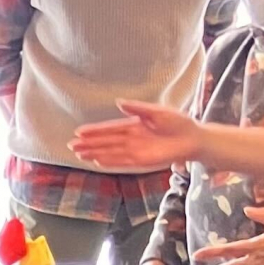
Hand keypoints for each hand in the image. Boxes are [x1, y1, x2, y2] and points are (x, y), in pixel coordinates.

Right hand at [73, 102, 208, 171]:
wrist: (192, 138)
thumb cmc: (178, 122)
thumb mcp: (157, 111)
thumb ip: (137, 108)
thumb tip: (118, 102)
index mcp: (134, 124)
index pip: (109, 128)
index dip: (94, 130)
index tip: (79, 132)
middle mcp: (131, 138)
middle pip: (106, 142)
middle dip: (89, 144)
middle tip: (71, 146)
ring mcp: (135, 150)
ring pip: (110, 153)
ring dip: (95, 154)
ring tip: (79, 155)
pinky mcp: (142, 161)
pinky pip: (122, 162)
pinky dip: (110, 162)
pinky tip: (97, 162)